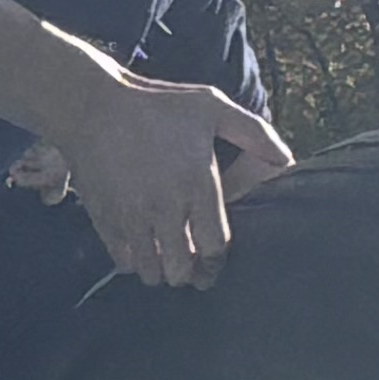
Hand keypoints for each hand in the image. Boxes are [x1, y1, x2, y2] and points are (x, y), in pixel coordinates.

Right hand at [56, 71, 294, 288]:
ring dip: (162, 271)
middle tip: (191, 267)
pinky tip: (140, 247)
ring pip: (152, 272)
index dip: (217, 263)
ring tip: (166, 258)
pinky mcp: (106, 221)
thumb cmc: (156, 105)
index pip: (215, 248)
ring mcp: (132, 218)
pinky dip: (134, 262)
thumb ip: (253, 133)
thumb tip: (286, 161)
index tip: (214, 264)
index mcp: (196, 185)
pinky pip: (124, 262)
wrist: (92, 107)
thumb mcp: (211, 106)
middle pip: (183, 270)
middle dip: (191, 274)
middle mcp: (165, 208)